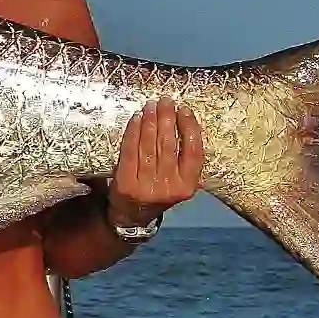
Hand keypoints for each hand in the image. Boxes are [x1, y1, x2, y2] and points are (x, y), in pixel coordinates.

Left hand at [106, 97, 203, 227]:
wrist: (132, 216)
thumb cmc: (159, 191)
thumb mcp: (179, 183)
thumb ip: (184, 161)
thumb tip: (185, 121)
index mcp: (187, 185)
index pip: (193, 152)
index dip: (190, 128)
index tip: (184, 110)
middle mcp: (168, 186)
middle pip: (168, 145)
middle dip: (167, 119)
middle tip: (165, 101)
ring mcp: (146, 185)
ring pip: (149, 146)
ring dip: (150, 122)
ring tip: (151, 105)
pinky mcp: (125, 182)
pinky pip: (130, 150)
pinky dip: (133, 132)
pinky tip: (136, 119)